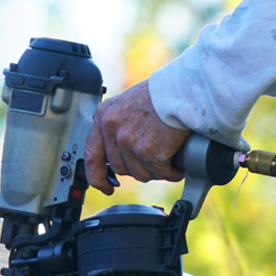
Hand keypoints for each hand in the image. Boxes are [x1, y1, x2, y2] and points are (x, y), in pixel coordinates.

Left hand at [84, 80, 189, 194]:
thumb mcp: (128, 104)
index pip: (92, 155)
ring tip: (169, 157)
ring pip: (141, 173)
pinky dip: (172, 171)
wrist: (184, 88)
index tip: (105, 187)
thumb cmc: (162, 94)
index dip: (97, 177)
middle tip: (155, 160)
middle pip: (120, 168)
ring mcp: (129, 141)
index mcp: (104, 116)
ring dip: (156, 170)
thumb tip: (117, 155)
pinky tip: (178, 163)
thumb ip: (118, 127)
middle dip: (139, 168)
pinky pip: (160, 172)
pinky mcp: (149, 151)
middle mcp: (113, 128)